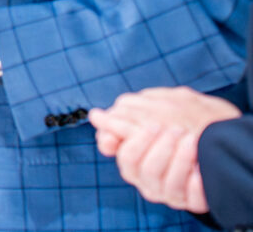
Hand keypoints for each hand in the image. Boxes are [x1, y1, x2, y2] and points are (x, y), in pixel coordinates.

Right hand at [89, 86, 240, 212]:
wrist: (219, 134)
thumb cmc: (181, 121)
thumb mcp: (152, 113)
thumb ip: (123, 118)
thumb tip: (96, 117)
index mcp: (135, 161)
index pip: (125, 157)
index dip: (133, 143)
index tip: (150, 125)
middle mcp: (149, 179)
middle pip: (143, 169)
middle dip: (159, 147)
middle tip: (172, 128)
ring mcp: (169, 192)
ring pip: (166, 182)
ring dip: (180, 158)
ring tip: (191, 139)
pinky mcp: (192, 201)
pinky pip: (191, 195)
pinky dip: (196, 178)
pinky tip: (201, 166)